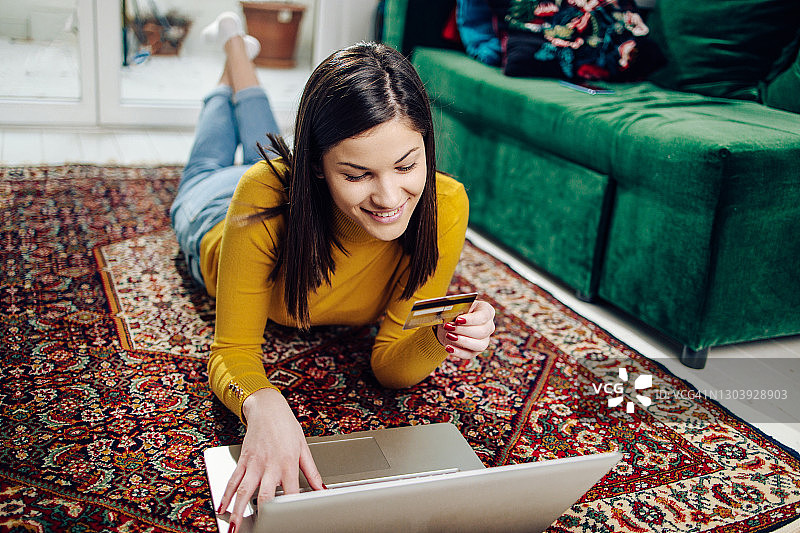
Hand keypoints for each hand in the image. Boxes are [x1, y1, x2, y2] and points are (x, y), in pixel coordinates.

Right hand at [218, 387, 323, 531]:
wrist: (267, 408)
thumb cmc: (286, 426)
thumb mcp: (304, 447)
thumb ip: (312, 471)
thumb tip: (322, 489)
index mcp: (288, 463)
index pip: (291, 491)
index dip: (290, 508)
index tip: (288, 520)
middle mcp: (270, 465)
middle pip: (265, 494)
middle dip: (262, 513)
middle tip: (259, 528)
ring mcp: (254, 463)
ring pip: (244, 490)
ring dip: (238, 509)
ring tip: (235, 526)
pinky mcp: (243, 460)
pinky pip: (233, 479)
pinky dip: (226, 494)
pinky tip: (222, 507)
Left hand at [435, 299, 495, 360]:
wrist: (449, 322)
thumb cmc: (455, 310)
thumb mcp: (456, 305)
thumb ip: (457, 307)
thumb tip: (452, 311)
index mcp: (486, 311)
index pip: (484, 316)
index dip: (471, 319)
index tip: (458, 319)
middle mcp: (488, 326)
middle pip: (482, 331)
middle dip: (464, 330)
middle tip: (449, 327)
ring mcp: (484, 340)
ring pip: (479, 345)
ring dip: (462, 341)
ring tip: (448, 335)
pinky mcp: (475, 351)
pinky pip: (469, 355)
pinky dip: (458, 352)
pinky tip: (448, 347)